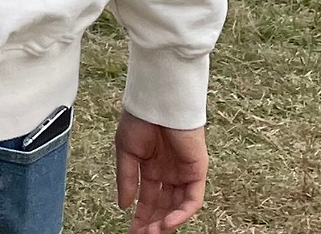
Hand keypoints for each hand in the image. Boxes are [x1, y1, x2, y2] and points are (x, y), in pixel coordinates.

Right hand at [116, 111, 207, 232]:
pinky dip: (182, 213)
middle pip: (163, 207)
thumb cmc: (140, 118)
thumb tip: (124, 205)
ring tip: (153, 232)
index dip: (140, 217)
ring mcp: (184, 172)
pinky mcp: (197, 170)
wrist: (157, 99)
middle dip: (152, 224)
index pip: (148, 200)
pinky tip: (168, 222)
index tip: (132, 232)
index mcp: (152, 167)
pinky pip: (193, 199)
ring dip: (166, 222)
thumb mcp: (126, 151)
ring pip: (178, 207)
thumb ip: (127, 179)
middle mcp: (169, 172)